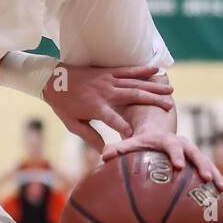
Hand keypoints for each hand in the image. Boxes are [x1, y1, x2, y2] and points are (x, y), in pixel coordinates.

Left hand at [43, 64, 172, 151]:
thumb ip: (90, 137)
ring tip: (170, 90)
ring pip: (134, 83)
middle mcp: (104, 93)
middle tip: (169, 108)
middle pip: (132, 97)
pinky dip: (141, 70)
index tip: (136, 136)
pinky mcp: (107, 72)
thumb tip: (104, 152)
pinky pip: (127, 70)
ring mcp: (107, 80)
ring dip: (153, 87)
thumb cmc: (63, 105)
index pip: (113, 119)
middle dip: (152, 102)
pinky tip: (155, 71)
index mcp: (96, 107)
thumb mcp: (73, 125)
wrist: (52, 79)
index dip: (124, 127)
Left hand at [102, 128, 222, 194]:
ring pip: (208, 166)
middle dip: (203, 166)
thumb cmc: (140, 145)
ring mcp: (194, 156)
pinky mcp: (200, 166)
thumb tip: (104, 155)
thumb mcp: (129, 144)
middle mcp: (184, 145)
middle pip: (197, 154)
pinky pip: (212, 177)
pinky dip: (218, 188)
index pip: (172, 145)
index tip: (179, 166)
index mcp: (167, 140)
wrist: (157, 136)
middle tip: (207, 178)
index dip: (177, 154)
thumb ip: (118, 149)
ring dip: (217, 179)